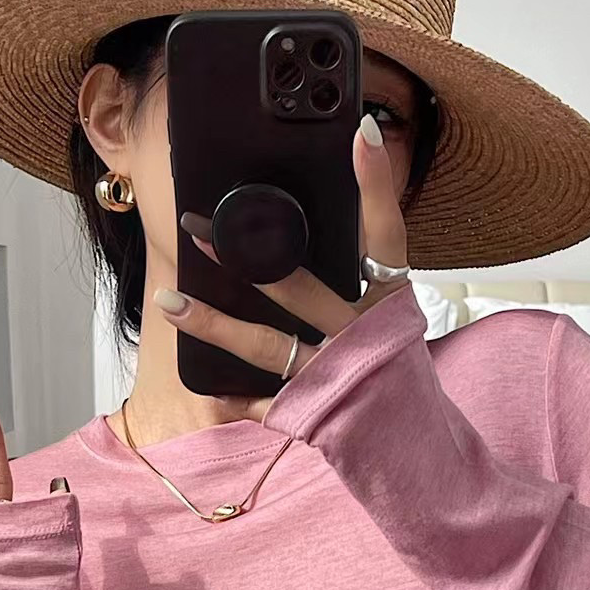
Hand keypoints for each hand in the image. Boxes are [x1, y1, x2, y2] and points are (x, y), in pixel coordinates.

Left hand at [157, 115, 410, 423]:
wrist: (421, 455)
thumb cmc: (398, 379)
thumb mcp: (394, 326)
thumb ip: (360, 285)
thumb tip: (308, 240)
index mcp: (393, 307)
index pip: (387, 236)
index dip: (375, 187)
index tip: (357, 134)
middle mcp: (364, 338)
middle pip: (300, 286)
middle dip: (244, 255)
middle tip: (197, 228)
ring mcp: (336, 377)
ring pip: (267, 345)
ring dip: (214, 324)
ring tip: (169, 301)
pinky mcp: (315, 415)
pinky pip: (264, 403)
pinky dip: (234, 397)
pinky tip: (206, 388)